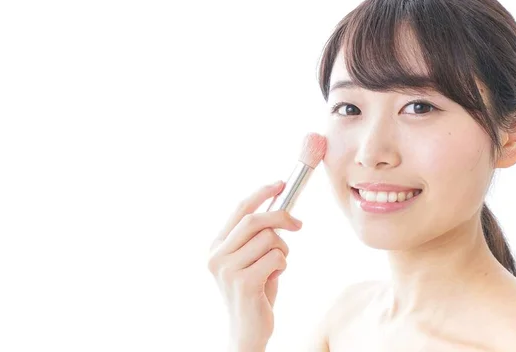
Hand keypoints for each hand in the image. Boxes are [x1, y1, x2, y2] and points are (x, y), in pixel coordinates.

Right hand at [207, 181, 302, 349]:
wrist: (247, 330)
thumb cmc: (255, 291)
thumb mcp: (252, 259)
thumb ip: (257, 237)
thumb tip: (281, 210)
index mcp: (216, 246)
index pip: (239, 211)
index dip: (261, 194)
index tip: (280, 184)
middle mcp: (217, 255)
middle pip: (256, 221)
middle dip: (282, 218)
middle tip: (299, 224)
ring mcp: (228, 269)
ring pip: (270, 240)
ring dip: (283, 251)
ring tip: (277, 267)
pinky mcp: (243, 282)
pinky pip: (277, 258)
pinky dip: (283, 266)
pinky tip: (274, 279)